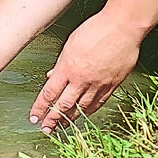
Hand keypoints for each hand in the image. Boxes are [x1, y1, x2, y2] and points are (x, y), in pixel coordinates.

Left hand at [28, 11, 141, 133]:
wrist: (122, 28)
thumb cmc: (97, 29)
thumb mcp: (71, 43)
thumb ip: (61, 63)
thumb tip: (52, 75)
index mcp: (67, 68)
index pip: (49, 93)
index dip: (40, 107)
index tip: (34, 117)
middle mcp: (81, 79)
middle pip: (63, 105)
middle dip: (52, 119)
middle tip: (46, 129)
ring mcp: (98, 84)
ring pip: (81, 107)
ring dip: (70, 118)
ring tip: (63, 126)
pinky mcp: (112, 85)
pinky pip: (98, 103)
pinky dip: (89, 111)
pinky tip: (85, 115)